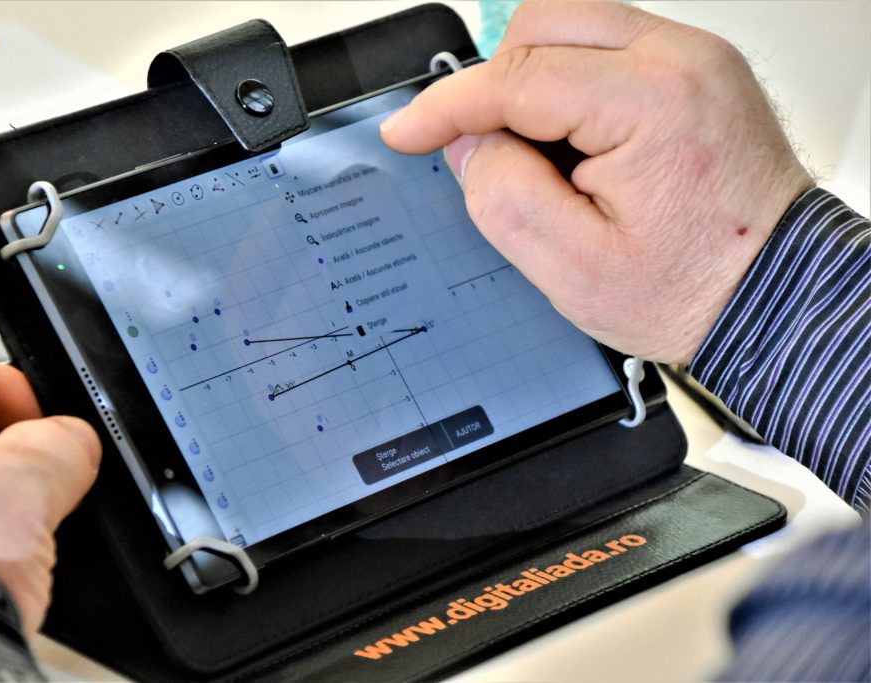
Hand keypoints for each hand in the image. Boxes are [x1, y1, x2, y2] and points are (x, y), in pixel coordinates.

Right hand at [381, 0, 811, 363]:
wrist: (775, 295)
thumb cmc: (696, 289)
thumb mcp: (574, 271)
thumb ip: (504, 199)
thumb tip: (470, 145)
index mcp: (652, 105)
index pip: (519, 77)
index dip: (447, 105)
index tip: (406, 131)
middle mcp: (682, 61)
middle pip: (544, 24)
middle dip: (495, 85)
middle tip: (487, 153)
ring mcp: (694, 58)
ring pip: (572, 25)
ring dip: (532, 82)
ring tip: (546, 160)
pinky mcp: (694, 69)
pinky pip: (606, 47)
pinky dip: (569, 85)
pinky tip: (577, 145)